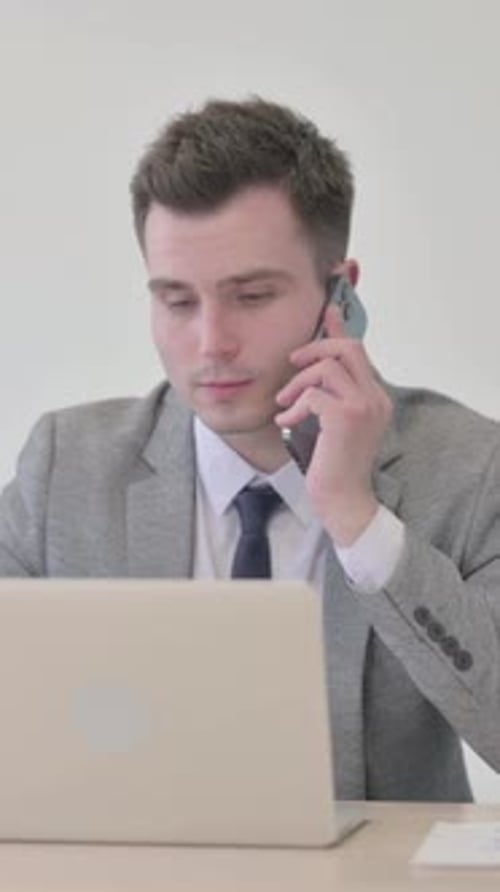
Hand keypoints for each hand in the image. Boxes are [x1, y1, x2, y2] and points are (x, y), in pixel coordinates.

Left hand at [275, 306, 391, 545]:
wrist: (342, 500)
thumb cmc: (333, 465)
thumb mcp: (332, 423)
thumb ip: (328, 394)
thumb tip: (311, 368)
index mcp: (375, 397)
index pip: (358, 351)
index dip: (340, 328)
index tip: (328, 309)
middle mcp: (375, 398)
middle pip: (347, 348)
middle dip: (314, 348)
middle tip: (292, 364)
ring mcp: (364, 407)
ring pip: (326, 367)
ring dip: (297, 383)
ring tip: (285, 405)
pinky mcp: (346, 418)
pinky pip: (313, 395)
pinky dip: (294, 407)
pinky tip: (286, 424)